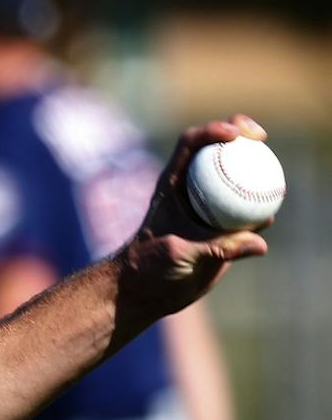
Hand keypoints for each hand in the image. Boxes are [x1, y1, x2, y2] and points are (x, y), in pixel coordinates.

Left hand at [116, 115, 272, 323]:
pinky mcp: (222, 228)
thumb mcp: (177, 254)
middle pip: (219, 150)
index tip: (236, 134)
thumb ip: (215, 248)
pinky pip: (246, 213)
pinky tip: (269, 217)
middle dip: (241, 134)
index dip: (213, 130)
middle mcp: (192, 188)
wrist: (145, 289)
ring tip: (274, 178)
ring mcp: (209, 207)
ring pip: (237, 179)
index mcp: (173, 182)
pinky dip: (259, 210)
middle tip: (260, 137)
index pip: (191, 143)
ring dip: (256, 171)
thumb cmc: (148, 267)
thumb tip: (259, 244)